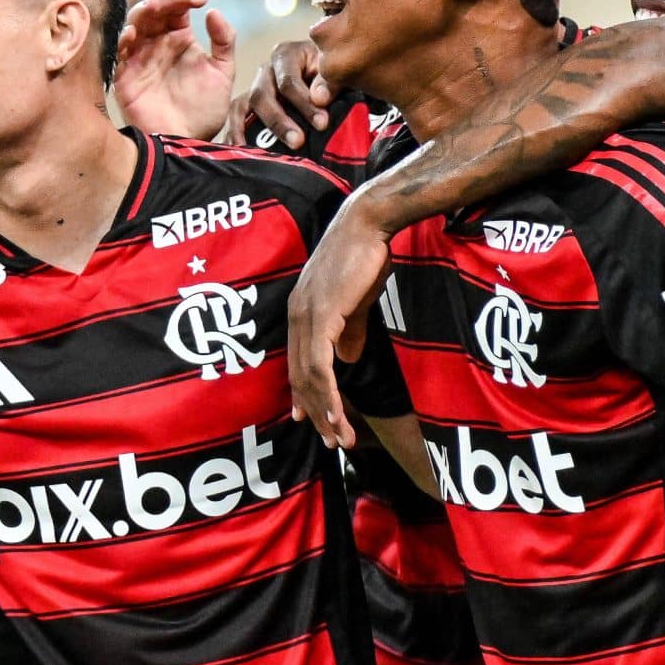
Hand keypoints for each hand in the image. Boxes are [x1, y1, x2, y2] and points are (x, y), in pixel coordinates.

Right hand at [113, 0, 236, 139]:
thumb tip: (214, 12)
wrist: (189, 140)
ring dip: (145, 11)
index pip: (176, 9)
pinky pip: (119, 51)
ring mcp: (140, 58)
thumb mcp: (223, 73)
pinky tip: (135, 33)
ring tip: (159, 6)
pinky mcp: (125, 76)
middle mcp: (157, 45)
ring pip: (135, 23)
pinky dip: (124, 39)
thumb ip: (224, 42)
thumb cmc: (204, 110)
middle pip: (154, 11)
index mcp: (179, 40)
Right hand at [240, 40, 333, 150]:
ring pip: (245, 106)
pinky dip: (236, 132)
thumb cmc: (332, 73)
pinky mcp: (250, 103)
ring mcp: (256, 86)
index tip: (322, 123)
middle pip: (262, 94)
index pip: (288, 81)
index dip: (304, 103)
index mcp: (287, 55)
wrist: (327, 78)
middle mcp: (267, 70)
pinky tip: (240, 151)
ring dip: (253, 131)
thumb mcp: (335, 73)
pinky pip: (236, 116)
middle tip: (298, 142)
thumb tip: (318, 98)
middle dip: (279, 121)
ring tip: (264, 155)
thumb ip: (329, 83)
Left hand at [287, 195, 393, 447]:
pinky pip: (321, 365)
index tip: (311, 420)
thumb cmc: (365, 256)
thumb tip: (348, 358)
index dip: (304, 395)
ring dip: (326, 412)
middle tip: (332, 440)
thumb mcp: (357, 300)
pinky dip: (328, 394)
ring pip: (309, 378)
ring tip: (341, 437)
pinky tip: (338, 413)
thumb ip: (350, 329)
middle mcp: (297, 316)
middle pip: (300, 377)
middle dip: (317, 413)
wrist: (368, 224)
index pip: (298, 363)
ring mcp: (307, 316)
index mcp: (301, 312)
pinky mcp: (323, 316)